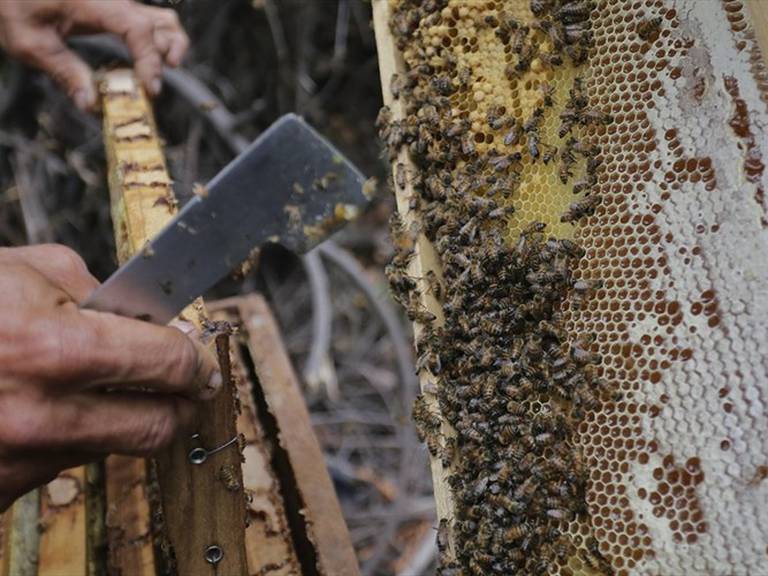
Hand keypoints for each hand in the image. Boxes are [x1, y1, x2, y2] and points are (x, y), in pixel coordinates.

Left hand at [0, 0, 188, 109]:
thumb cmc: (13, 6)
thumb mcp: (29, 43)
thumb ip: (64, 72)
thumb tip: (91, 106)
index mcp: (94, 3)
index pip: (137, 28)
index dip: (149, 60)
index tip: (149, 90)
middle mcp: (113, 0)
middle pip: (162, 24)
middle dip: (164, 59)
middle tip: (150, 89)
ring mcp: (118, 4)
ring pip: (164, 21)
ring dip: (171, 48)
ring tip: (159, 74)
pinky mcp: (116, 10)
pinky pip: (150, 23)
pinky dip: (158, 44)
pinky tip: (145, 64)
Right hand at [0, 244, 220, 510]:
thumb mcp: (16, 269)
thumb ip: (91, 289)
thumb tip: (145, 315)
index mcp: (54, 348)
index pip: (169, 364)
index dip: (196, 359)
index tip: (203, 359)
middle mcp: (40, 416)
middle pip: (157, 427)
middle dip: (180, 404)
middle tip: (186, 389)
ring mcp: (14, 460)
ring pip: (106, 447)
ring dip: (114, 418)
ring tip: (82, 386)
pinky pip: (54, 466)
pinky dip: (60, 440)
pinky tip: (30, 411)